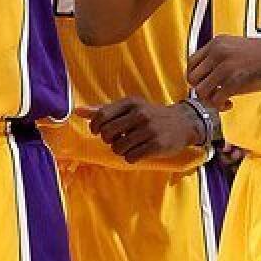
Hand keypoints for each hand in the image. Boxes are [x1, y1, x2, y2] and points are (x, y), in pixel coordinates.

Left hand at [75, 97, 202, 163]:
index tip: (99, 132)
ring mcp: (149, 130)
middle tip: (118, 139)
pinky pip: (131, 157)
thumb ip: (104, 110)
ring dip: (120, 150)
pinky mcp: (156, 145)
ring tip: (130, 145)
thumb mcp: (130, 108)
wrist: (183, 123)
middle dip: (108, 140)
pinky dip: (131, 157)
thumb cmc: (151, 115)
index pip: (101, 116)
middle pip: (107, 134)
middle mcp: (140, 114)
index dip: (95, 127)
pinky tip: (139, 151)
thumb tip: (77, 111)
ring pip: (118, 148)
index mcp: (131, 103)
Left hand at [186, 36, 260, 109]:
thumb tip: (208, 77)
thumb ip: (220, 57)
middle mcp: (217, 52)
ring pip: (201, 91)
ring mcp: (225, 66)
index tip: (207, 84)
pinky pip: (215, 100)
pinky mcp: (234, 81)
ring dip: (210, 100)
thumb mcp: (236, 47)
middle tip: (214, 94)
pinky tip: (230, 104)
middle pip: (192, 78)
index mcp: (216, 43)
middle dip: (201, 90)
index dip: (196, 77)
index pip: (191, 62)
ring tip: (223, 100)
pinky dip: (220, 106)